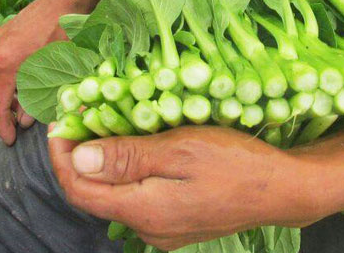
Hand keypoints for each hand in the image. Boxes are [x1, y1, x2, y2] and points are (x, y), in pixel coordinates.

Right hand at [0, 0, 74, 143]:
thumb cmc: (69, 32)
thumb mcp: (60, 70)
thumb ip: (40, 98)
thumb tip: (24, 121)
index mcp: (7, 64)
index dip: (2, 126)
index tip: (10, 140)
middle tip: (11, 128)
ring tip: (15, 110)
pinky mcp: (1, 35)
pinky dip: (0, 81)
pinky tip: (18, 87)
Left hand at [49, 125, 324, 249]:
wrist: (282, 189)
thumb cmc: (236, 162)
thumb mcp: (182, 148)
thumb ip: (129, 156)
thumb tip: (79, 156)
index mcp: (142, 210)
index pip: (80, 187)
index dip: (62, 155)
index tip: (61, 120)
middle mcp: (147, 229)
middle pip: (96, 193)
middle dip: (82, 155)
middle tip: (84, 114)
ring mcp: (164, 229)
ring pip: (119, 195)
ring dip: (107, 161)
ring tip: (110, 123)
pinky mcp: (180, 223)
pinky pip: (141, 198)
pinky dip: (131, 171)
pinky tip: (142, 146)